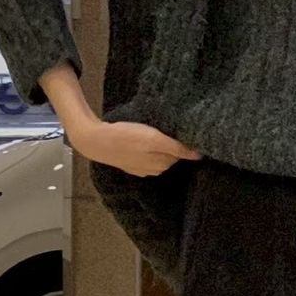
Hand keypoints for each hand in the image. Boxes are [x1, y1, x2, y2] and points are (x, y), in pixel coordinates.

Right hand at [70, 119, 201, 176]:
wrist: (97, 142)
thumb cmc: (126, 137)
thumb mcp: (154, 138)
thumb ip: (177, 148)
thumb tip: (199, 156)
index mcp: (163, 163)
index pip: (183, 153)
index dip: (185, 142)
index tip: (184, 130)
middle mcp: (157, 169)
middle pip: (173, 155)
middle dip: (172, 143)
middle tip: (166, 127)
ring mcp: (145, 169)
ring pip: (160, 156)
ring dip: (160, 146)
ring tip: (153, 131)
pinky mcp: (134, 166)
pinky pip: (148, 158)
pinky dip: (148, 150)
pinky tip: (141, 141)